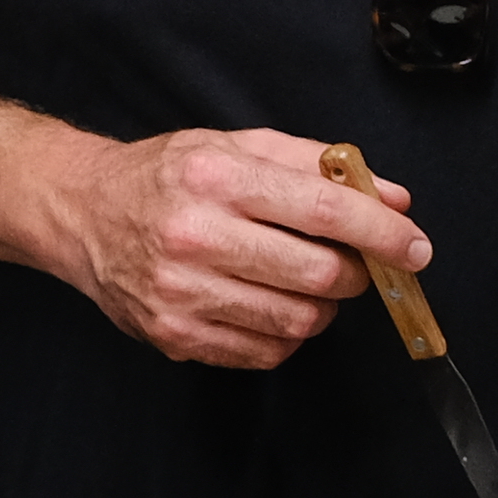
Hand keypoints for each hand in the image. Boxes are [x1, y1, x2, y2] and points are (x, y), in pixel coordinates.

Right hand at [45, 128, 422, 367]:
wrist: (82, 213)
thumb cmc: (165, 175)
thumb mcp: (235, 145)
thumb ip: (316, 166)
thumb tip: (393, 197)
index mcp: (217, 179)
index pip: (325, 210)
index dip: (382, 232)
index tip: (414, 247)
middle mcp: (195, 236)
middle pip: (318, 274)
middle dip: (356, 274)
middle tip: (355, 264)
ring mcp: (182, 293)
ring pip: (297, 321)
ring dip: (323, 307)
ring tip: (308, 283)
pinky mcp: (175, 335)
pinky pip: (264, 352)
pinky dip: (286, 335)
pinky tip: (271, 305)